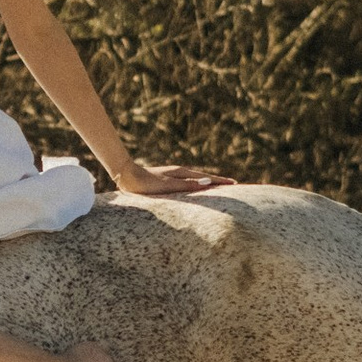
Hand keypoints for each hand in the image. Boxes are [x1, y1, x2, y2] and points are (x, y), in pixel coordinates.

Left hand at [114, 160, 231, 196]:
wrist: (127, 176)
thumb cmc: (146, 184)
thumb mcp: (168, 186)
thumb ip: (187, 185)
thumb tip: (208, 182)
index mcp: (182, 173)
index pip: (207, 178)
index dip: (221, 181)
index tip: (235, 184)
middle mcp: (179, 172)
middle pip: (203, 177)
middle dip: (217, 181)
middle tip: (232, 185)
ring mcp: (173, 175)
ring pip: (195, 179)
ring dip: (207, 183)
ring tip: (217, 188)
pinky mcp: (166, 179)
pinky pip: (186, 182)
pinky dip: (196, 185)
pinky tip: (193, 190)